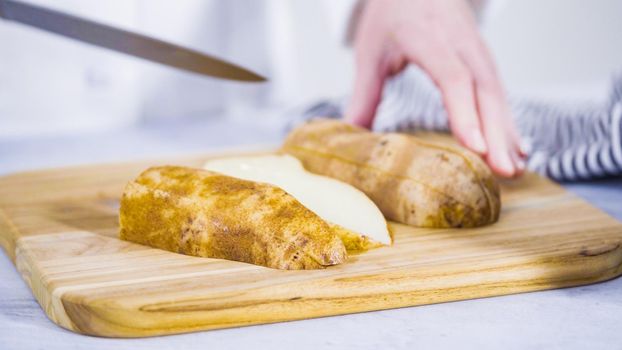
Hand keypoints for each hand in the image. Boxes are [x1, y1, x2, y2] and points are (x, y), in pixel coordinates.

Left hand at [346, 0, 524, 176]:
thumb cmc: (390, 14)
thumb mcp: (370, 51)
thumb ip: (364, 93)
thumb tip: (351, 134)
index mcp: (427, 38)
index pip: (453, 78)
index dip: (465, 113)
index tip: (474, 147)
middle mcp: (459, 43)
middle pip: (484, 90)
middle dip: (496, 133)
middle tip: (504, 172)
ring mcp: (476, 48)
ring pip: (497, 92)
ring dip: (507, 131)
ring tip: (513, 170)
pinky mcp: (482, 57)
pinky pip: (500, 90)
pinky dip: (508, 119)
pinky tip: (517, 147)